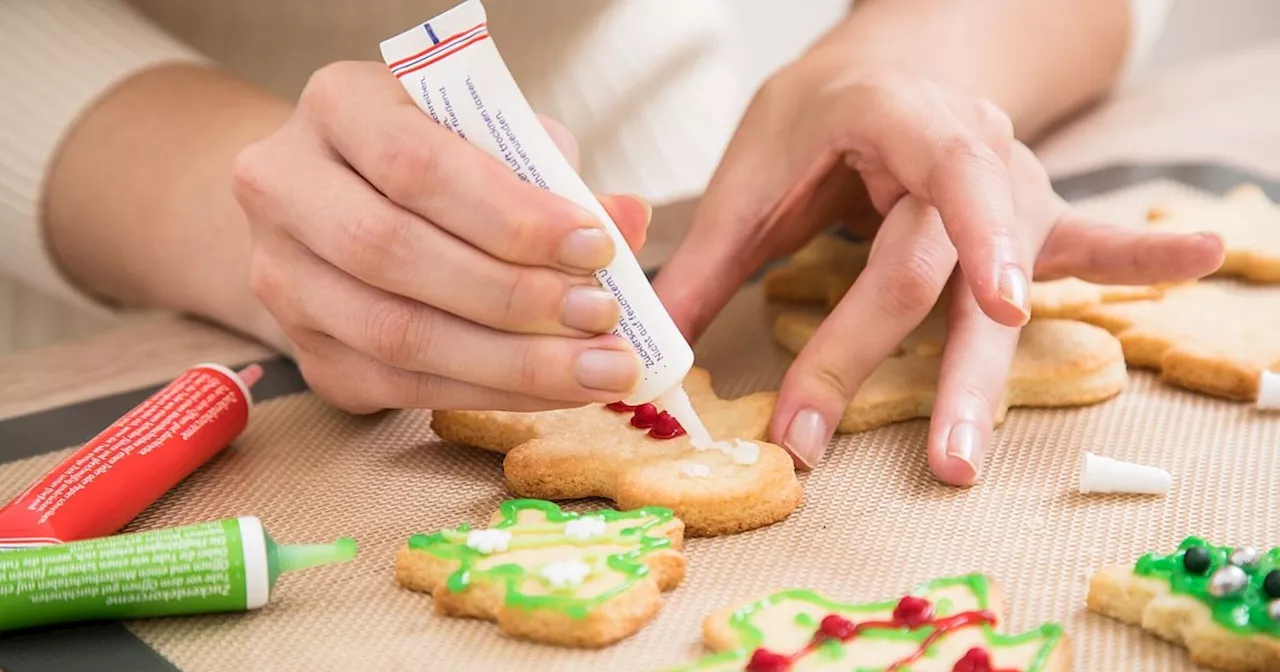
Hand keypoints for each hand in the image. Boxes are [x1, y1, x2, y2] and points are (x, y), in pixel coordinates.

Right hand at [232, 62, 649, 413]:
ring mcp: (283, 279)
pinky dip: (490, 394)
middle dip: (513, 296)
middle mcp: (284, 188)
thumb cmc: (436, 162)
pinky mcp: (307, 353)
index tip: (596, 246)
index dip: (510, 215)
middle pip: (394, 253)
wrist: (337, 207)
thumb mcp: (490, 137)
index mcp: (337, 106)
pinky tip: (555, 392)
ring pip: (395, 335)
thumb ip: (552, 172)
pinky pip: (401, 388)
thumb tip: (627, 220)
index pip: (416, 164)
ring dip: (511, 362)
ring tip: (597, 370)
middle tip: (602, 318)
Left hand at [654, 61, 1223, 483]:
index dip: (953, 259)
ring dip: (991, 375)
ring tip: (969, 453)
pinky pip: (1089, 241)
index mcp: (897, 123)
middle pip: (948, 274)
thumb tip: (655, 346)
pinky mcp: (1028, 219)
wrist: (888, 67)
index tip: (984, 309)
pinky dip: (1140, 255)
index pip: (921, 207)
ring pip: (1006, 289)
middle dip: (932, 371)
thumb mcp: (757, 167)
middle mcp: (969, 154)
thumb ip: (709, 256)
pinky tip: (1203, 254)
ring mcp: (1008, 187)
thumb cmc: (821, 116)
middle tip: (934, 462)